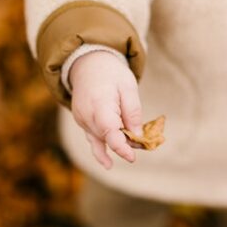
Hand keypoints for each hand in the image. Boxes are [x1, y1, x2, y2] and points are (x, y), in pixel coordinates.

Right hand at [69, 51, 142, 168]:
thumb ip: (133, 111)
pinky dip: (101, 149)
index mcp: (99, 104)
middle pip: (107, 137)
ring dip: (116, 145)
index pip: (109, 132)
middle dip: (125, 144)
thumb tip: (137, 136)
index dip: (121, 147)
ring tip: (131, 154)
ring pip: (100, 139)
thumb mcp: (128, 86)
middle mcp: (86, 114)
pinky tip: (107, 163)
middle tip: (145, 144)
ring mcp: (81, 119)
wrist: (88, 63)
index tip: (132, 157)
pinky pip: (92, 137)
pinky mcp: (81, 121)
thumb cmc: (111, 73)